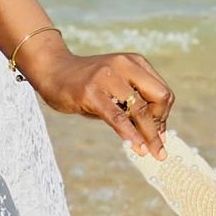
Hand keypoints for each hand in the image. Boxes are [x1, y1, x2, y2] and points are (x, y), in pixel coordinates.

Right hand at [22, 37, 171, 158]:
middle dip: (160, 125)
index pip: (163, 92)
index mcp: (134, 62)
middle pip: (159, 98)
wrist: (52, 70)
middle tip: (158, 147)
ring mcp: (107, 77)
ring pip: (140, 109)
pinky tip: (136, 146)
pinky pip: (117, 117)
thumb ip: (134, 103)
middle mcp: (123, 65)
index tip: (159, 134)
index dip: (164, 116)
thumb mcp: (115, 86)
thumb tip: (157, 134)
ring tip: (152, 152)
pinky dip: (130, 134)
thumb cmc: (86, 84)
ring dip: (149, 134)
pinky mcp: (91, 92)